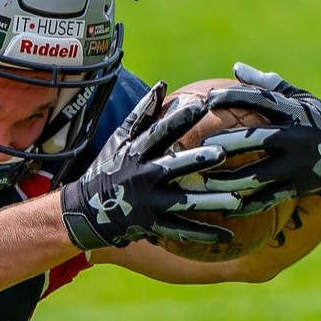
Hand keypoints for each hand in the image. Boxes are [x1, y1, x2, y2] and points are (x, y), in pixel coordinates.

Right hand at [60, 82, 247, 249]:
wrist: (84, 212)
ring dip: (210, 202)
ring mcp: (147, 204)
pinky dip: (205, 234)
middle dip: (195, 161)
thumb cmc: (108, 169)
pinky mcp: (151, 226)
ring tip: (237, 202)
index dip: (177, 119)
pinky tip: (229, 236)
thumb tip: (163, 85)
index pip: (158, 133)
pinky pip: (181, 230)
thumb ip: (142, 114)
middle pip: (172, 167)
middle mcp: (141, 178)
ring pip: (182, 203)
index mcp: (135, 154)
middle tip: (221, 153)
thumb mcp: (119, 140)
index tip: (200, 105)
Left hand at [193, 62, 320, 206]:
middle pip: (257, 139)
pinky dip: (244, 205)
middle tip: (201, 147)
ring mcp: (297, 165)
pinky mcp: (297, 187)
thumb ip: (268, 85)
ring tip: (203, 182)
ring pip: (258, 175)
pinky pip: (266, 199)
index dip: (234, 98)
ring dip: (228, 180)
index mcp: (294, 113)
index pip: (261, 100)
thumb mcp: (301, 99)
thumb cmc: (319, 120)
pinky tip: (221, 206)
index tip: (209, 99)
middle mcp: (296, 138)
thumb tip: (236, 68)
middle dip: (228, 143)